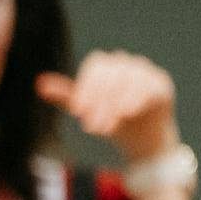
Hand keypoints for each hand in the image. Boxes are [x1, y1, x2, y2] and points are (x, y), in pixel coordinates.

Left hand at [36, 49, 179, 162]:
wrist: (140, 136)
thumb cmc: (109, 118)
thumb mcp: (85, 109)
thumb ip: (65, 96)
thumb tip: (39, 83)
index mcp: (104, 65)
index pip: (94, 67)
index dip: (85, 89)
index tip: (78, 112)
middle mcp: (124, 63)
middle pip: (111, 75)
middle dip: (99, 102)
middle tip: (91, 127)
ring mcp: (144, 71)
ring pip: (130, 80)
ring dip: (116, 104)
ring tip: (106, 127)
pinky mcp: (161, 83)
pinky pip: (150, 86)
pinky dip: (137, 98)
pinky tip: (127, 113)